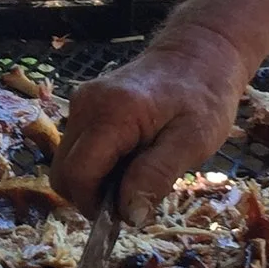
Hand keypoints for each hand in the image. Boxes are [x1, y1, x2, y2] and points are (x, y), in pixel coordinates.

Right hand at [53, 23, 252, 223]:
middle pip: (64, 172)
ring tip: (136, 175)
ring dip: (95, 182)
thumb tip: (129, 215)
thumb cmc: (204, 96)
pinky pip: (77, 149)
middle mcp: (85, 106)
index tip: (126, 214)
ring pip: (67, 163)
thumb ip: (156, 175)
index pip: (77, 174)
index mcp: (111, 114)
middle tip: (133, 198)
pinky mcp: (84, 106)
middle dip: (91, 196)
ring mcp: (81, 104)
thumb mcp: (193, 141)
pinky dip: (97, 166)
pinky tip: (130, 159)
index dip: (95, 205)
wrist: (200, 53)